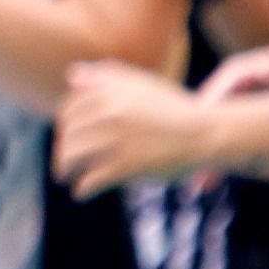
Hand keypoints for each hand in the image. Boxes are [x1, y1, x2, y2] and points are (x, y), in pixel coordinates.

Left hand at [54, 61, 213, 198]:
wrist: (205, 133)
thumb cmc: (173, 109)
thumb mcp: (141, 82)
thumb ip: (105, 75)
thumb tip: (70, 75)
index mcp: (107, 90)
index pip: (68, 110)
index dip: (65, 126)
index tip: (67, 137)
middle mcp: (107, 111)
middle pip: (68, 134)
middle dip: (63, 150)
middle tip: (64, 163)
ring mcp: (115, 138)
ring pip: (72, 156)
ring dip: (64, 169)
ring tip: (65, 178)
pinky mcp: (126, 165)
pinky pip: (91, 179)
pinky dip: (82, 189)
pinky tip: (80, 193)